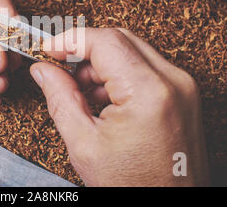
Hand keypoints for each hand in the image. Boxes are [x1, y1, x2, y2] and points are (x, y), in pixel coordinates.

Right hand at [30, 28, 208, 185]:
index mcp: (148, 92)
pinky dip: (118, 72)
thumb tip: (43, 70)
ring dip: (101, 62)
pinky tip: (102, 96)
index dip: (71, 40)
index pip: (105, 41)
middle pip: (120, 39)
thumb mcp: (84, 143)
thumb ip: (60, 97)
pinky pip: (144, 66)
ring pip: (132, 49)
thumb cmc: (134, 186)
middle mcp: (173, 81)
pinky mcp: (183, 93)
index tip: (49, 48)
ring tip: (80, 89)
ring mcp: (182, 86)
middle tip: (59, 66)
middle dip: (85, 49)